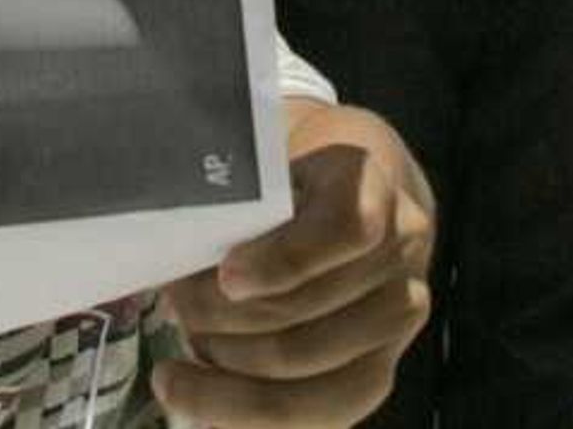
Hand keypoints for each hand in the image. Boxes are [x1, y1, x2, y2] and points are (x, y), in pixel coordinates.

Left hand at [153, 100, 436, 427]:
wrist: (352, 206)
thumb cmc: (289, 189)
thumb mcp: (268, 170)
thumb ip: (236, 204)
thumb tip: (177, 252)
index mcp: (369, 189)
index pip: (347, 228)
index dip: (285, 260)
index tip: (226, 276)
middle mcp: (400, 254)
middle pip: (309, 309)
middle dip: (223, 320)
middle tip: (172, 310)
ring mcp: (397, 318)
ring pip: (308, 373)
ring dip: (227, 376)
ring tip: (175, 369)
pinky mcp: (381, 371)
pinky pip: (318, 418)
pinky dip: (249, 418)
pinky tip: (201, 414)